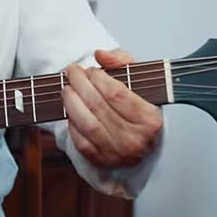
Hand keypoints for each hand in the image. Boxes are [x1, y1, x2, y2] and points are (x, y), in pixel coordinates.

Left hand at [60, 49, 162, 168]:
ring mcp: (119, 153)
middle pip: (98, 106)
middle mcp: (136, 138)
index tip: (90, 70)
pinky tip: (71, 110)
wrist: (141, 140)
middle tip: (72, 73)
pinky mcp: (103, 161)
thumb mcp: (138, 79)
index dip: (98, 78)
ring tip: (67, 89)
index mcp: (150, 119)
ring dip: (71, 102)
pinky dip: (72, 124)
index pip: (116, 93)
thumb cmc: (137, 107)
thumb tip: (100, 55)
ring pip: (87, 123)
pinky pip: (81, 141)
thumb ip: (121, 60)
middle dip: (80, 85)